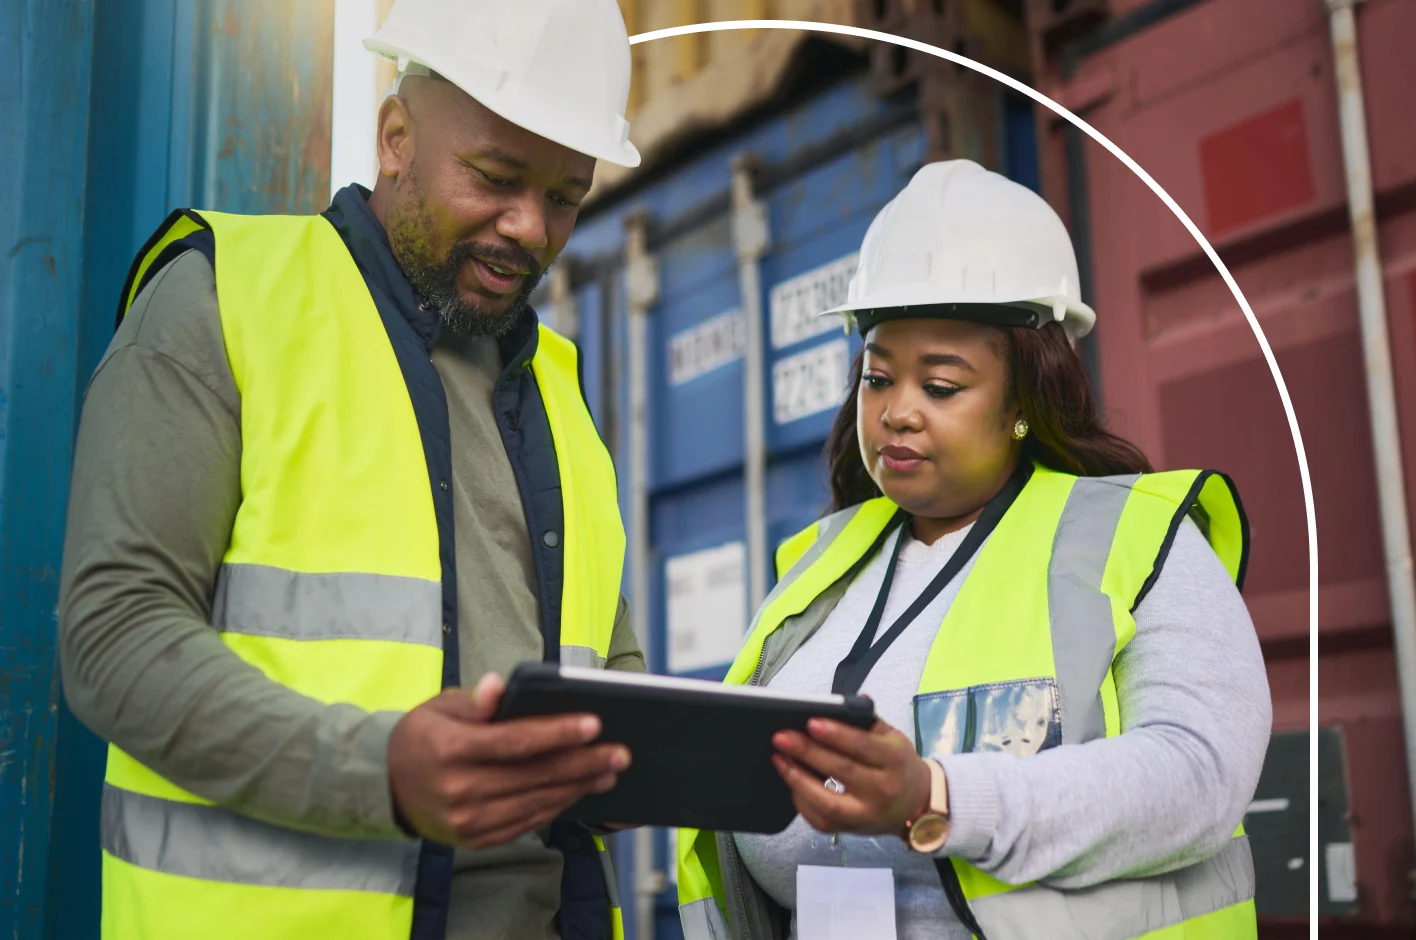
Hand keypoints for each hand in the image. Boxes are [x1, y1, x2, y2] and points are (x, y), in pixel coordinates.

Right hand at [388, 672, 630, 849]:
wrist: (386, 785)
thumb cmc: (423, 736)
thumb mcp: (441, 707)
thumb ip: (476, 700)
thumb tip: (500, 684)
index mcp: (450, 750)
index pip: (515, 742)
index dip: (557, 733)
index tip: (594, 723)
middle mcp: (458, 790)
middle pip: (534, 776)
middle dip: (583, 763)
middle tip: (620, 752)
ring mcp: (467, 821)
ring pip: (535, 802)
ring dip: (577, 787)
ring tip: (609, 771)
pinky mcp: (475, 839)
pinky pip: (526, 822)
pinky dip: (556, 806)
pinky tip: (578, 791)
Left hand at [771, 717, 930, 836]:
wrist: (918, 804)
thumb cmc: (899, 764)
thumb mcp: (894, 738)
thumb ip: (868, 720)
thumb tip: (843, 702)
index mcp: (895, 762)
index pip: (863, 746)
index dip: (836, 735)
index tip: (810, 722)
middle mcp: (882, 791)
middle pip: (841, 770)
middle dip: (807, 752)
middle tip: (781, 737)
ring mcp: (866, 815)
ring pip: (827, 802)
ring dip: (798, 779)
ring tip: (779, 758)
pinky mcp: (851, 830)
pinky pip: (820, 819)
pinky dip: (801, 800)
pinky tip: (790, 780)